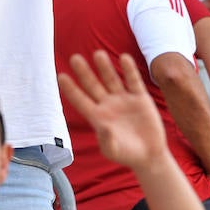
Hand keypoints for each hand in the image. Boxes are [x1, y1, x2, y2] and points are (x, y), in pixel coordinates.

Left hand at [57, 51, 167, 170]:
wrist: (149, 155)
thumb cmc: (126, 154)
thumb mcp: (113, 151)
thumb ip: (107, 141)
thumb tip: (104, 127)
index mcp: (97, 116)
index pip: (80, 99)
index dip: (71, 89)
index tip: (61, 76)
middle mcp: (107, 104)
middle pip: (92, 85)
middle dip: (84, 72)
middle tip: (74, 58)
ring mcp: (123, 100)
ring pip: (111, 79)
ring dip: (105, 67)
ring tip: (97, 54)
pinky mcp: (140, 98)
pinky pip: (133, 82)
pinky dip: (129, 70)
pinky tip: (124, 58)